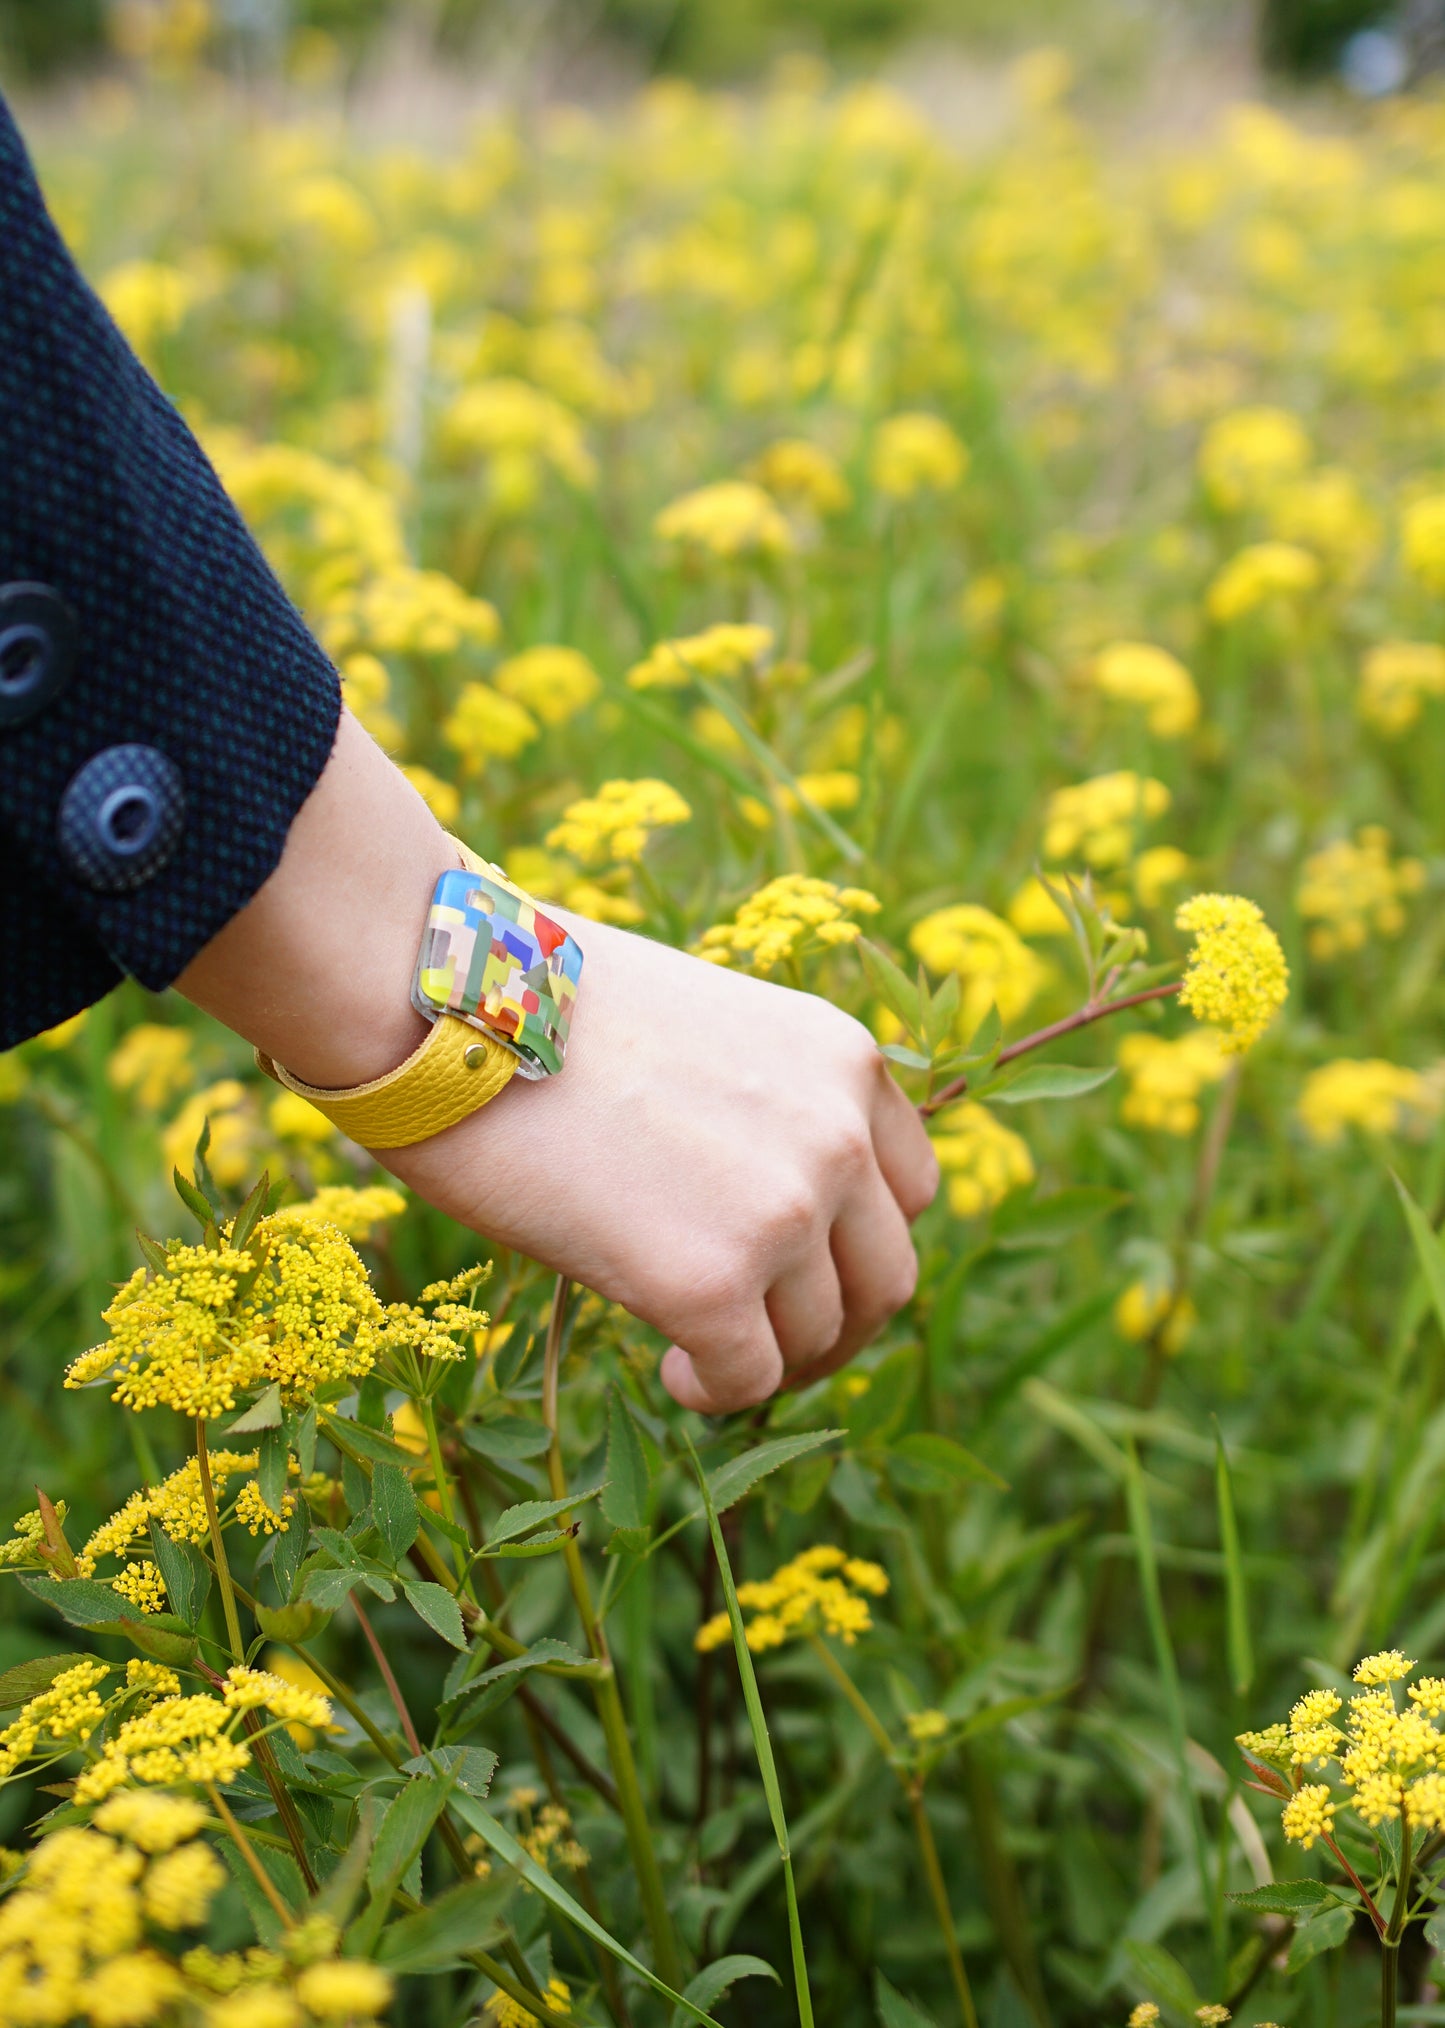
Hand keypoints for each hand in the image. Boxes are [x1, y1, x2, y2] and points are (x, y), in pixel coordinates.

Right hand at [177, 711, 937, 1411]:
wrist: (449, 1002)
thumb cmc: (540, 1006)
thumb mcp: (705, 1030)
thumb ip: (764, 1109)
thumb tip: (762, 1208)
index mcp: (843, 1058)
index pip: (909, 1189)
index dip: (858, 1245)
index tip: (805, 1271)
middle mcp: (838, 1132)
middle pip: (888, 1276)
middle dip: (836, 1325)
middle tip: (774, 1346)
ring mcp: (785, 1209)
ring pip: (821, 1334)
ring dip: (771, 1361)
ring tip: (702, 1358)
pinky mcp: (713, 1280)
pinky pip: (748, 1377)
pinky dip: (716, 1391)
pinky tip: (673, 1375)